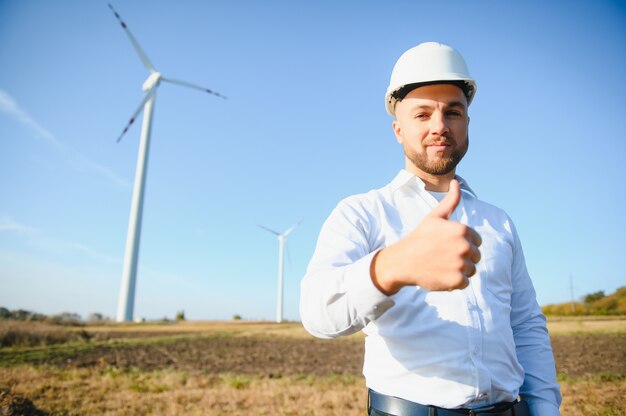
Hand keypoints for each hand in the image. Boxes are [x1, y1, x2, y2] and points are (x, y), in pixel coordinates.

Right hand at [371, 179, 481, 294]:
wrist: (402, 261)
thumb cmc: (419, 238)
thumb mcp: (435, 217)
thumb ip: (451, 201)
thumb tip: (456, 182)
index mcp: (462, 230)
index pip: (476, 241)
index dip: (462, 244)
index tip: (447, 245)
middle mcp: (464, 246)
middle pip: (475, 256)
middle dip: (462, 258)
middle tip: (442, 257)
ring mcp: (460, 264)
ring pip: (471, 270)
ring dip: (459, 270)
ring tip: (441, 265)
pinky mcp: (456, 280)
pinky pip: (464, 283)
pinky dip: (454, 282)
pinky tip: (440, 275)